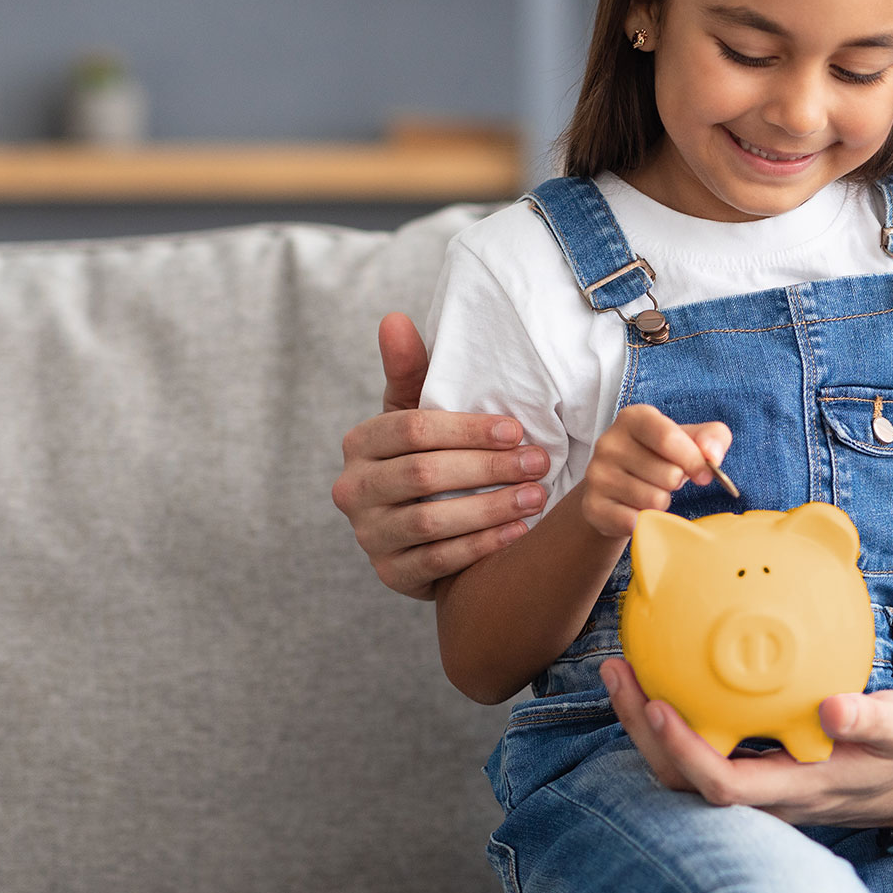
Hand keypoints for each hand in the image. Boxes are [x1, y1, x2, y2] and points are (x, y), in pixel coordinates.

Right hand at [331, 312, 551, 599]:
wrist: (423, 529)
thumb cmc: (428, 456)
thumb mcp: (417, 412)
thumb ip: (411, 369)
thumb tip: (394, 319)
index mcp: (359, 443)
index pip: (412, 430)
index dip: (467, 430)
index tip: (516, 429)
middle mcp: (353, 489)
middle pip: (423, 475)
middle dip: (488, 467)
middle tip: (539, 462)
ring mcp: (368, 535)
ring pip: (431, 521)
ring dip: (491, 507)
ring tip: (536, 496)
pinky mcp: (390, 574)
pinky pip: (438, 560)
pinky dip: (483, 545)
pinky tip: (519, 530)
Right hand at [582, 405, 732, 538]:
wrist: (619, 486)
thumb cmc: (661, 457)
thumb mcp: (689, 439)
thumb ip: (712, 437)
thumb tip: (712, 456)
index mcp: (633, 418)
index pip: (668, 437)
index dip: (694, 460)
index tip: (705, 474)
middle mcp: (608, 442)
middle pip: (668, 474)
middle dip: (677, 483)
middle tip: (666, 479)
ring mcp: (596, 475)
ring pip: (654, 500)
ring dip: (663, 502)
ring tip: (651, 491)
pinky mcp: (592, 506)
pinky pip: (635, 522)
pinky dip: (646, 521)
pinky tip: (637, 509)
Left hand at [600, 658, 892, 828]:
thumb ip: (871, 720)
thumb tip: (833, 710)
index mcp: (795, 788)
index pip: (723, 785)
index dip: (684, 751)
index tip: (658, 705)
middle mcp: (765, 797)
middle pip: (683, 782)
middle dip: (641, 733)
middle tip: (618, 673)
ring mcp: (756, 789)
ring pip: (683, 772)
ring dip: (645, 726)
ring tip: (623, 672)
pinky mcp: (753, 772)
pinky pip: (699, 753)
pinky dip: (671, 721)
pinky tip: (663, 678)